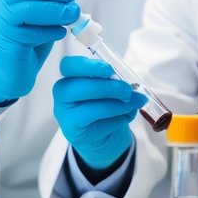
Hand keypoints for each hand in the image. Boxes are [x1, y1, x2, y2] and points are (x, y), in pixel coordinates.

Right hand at [0, 0, 79, 104]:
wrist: (10, 74)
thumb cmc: (26, 45)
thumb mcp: (39, 20)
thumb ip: (46, 1)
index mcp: (6, 2)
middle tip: (74, 6)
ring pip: (27, 12)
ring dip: (54, 14)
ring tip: (71, 19)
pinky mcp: (6, 45)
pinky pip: (30, 35)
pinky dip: (49, 33)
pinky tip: (60, 34)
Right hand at [52, 55, 147, 170]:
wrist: (102, 132)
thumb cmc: (104, 102)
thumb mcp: (111, 86)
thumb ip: (118, 82)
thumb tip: (135, 88)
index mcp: (70, 76)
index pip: (69, 65)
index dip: (88, 66)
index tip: (109, 70)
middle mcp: (63, 94)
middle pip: (76, 87)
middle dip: (106, 88)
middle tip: (127, 90)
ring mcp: (66, 115)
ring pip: (90, 108)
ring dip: (117, 105)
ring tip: (133, 104)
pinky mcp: (75, 132)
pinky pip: (99, 124)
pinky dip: (118, 119)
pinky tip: (125, 116)